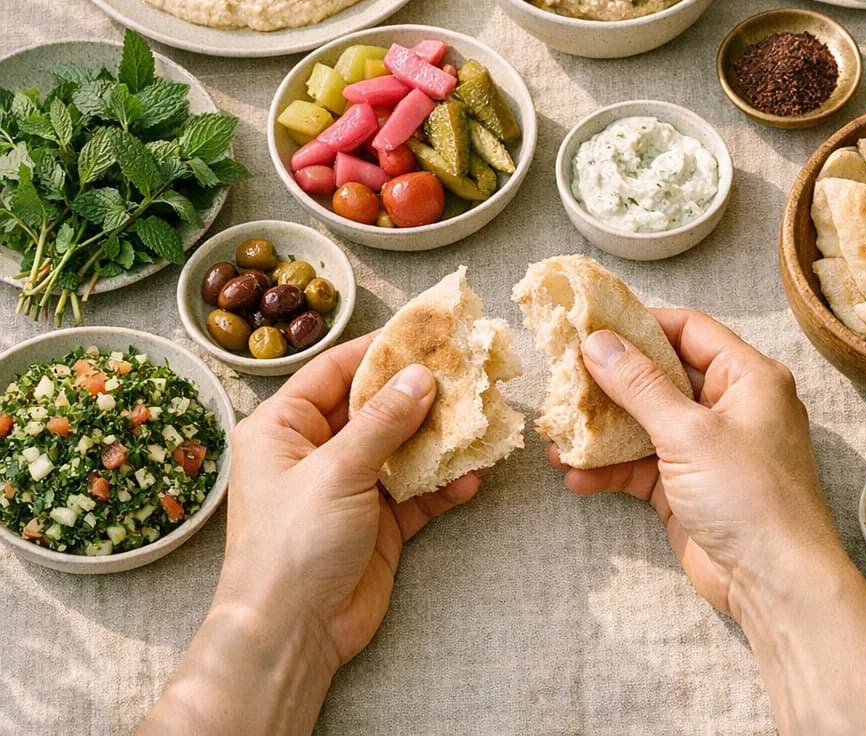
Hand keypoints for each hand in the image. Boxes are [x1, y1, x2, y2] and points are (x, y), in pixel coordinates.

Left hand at [215, 334, 480, 672]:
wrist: (291, 635)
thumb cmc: (293, 543)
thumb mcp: (336, 470)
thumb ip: (383, 421)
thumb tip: (422, 376)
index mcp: (284, 427)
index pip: (334, 371)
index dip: (377, 350)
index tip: (422, 331)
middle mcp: (315, 450)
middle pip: (374, 407)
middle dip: (417, 393)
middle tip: (463, 370)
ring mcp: (349, 486)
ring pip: (401, 446)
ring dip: (437, 437)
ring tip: (478, 417)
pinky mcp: (378, 520)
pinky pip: (416, 490)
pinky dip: (442, 484)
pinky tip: (471, 477)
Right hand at [550, 309, 841, 619]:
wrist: (775, 587)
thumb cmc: (749, 496)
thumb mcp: (688, 431)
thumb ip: (638, 384)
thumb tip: (597, 342)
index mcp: (747, 377)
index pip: (688, 330)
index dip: (640, 324)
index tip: (592, 325)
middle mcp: (728, 406)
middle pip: (658, 376)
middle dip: (609, 381)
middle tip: (563, 377)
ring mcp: (705, 448)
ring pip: (643, 423)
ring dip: (600, 430)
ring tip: (557, 434)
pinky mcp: (685, 486)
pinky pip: (640, 465)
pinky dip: (609, 469)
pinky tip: (574, 475)